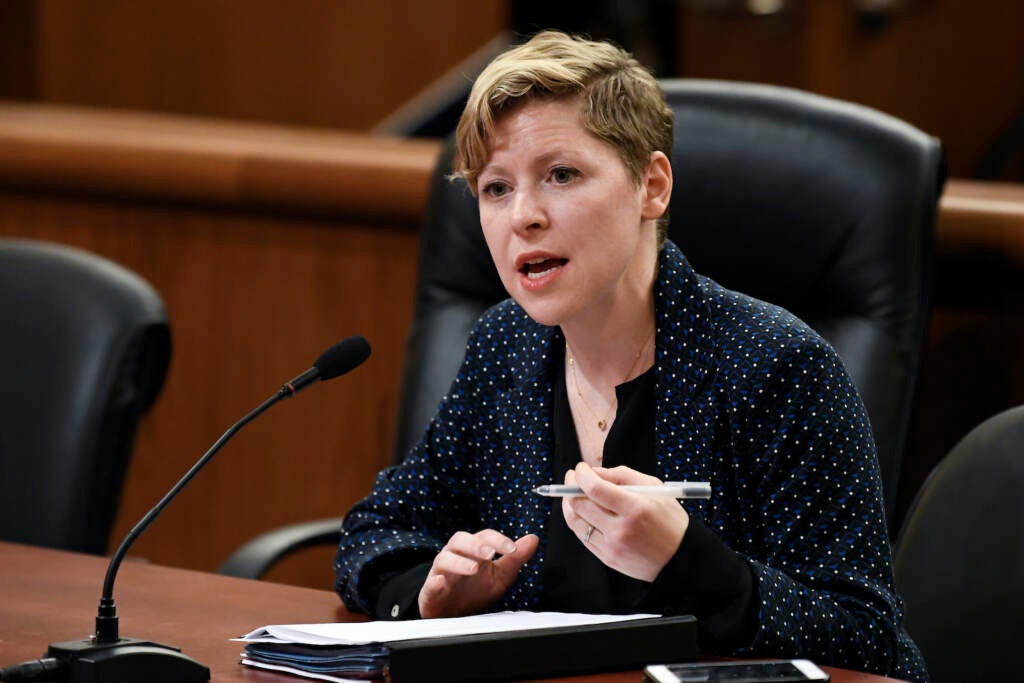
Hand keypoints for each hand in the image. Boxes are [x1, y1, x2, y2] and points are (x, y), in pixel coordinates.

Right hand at [418, 529, 538, 618]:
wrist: (454, 614)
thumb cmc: (476, 590)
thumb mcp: (501, 576)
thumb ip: (515, 558)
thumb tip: (533, 538)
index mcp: (472, 550)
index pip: (484, 536)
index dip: (498, 540)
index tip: (512, 548)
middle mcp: (455, 556)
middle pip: (460, 540)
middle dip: (476, 545)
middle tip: (490, 553)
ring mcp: (441, 572)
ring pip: (444, 559)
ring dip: (459, 562)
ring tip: (474, 568)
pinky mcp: (430, 591)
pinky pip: (429, 584)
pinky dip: (434, 582)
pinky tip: (441, 582)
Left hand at [561, 462, 688, 581]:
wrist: (681, 558)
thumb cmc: (669, 519)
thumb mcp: (655, 488)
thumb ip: (622, 475)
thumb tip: (594, 472)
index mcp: (635, 508)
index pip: (595, 489)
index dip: (581, 475)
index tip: (580, 468)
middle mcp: (621, 530)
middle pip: (580, 505)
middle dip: (570, 486)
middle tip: (572, 477)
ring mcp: (612, 547)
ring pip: (576, 522)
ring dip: (569, 504)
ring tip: (573, 493)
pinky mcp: (608, 559)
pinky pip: (583, 537)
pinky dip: (578, 521)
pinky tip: (582, 512)